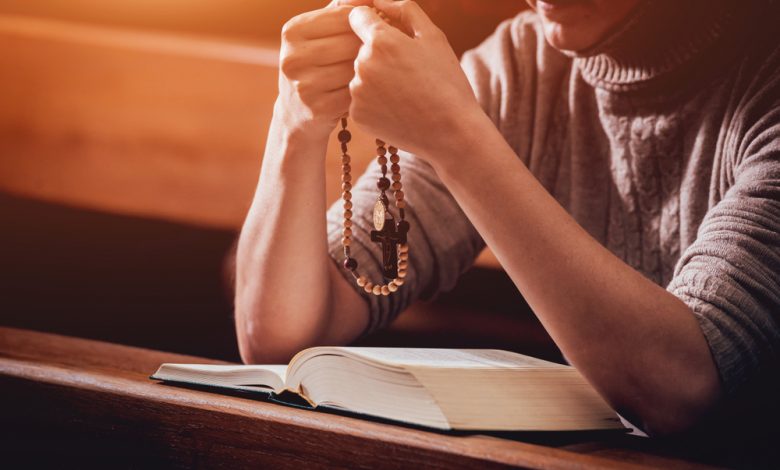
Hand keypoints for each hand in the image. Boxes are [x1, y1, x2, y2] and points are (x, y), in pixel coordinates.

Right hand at [277, 0, 371, 140]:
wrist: (295, 114)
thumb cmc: (315, 65)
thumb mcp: (317, 35)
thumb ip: (340, 10)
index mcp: (292, 31)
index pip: (344, 15)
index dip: (364, 24)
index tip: (370, 33)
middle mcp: (293, 57)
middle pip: (352, 42)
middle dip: (368, 48)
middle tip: (377, 55)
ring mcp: (303, 85)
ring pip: (356, 68)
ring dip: (368, 70)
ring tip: (371, 72)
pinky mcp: (318, 109)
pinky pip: (356, 92)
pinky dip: (364, 91)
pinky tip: (363, 91)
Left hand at [347, 0, 481, 158]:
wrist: (451, 132)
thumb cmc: (447, 82)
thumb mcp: (434, 37)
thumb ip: (404, 9)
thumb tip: (379, 1)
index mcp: (380, 41)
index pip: (357, 16)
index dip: (372, 22)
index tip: (388, 35)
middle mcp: (362, 65)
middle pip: (359, 48)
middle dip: (377, 54)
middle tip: (408, 73)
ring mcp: (357, 93)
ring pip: (359, 75)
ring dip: (375, 79)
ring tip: (404, 93)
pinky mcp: (357, 116)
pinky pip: (360, 100)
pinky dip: (374, 103)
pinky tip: (397, 109)